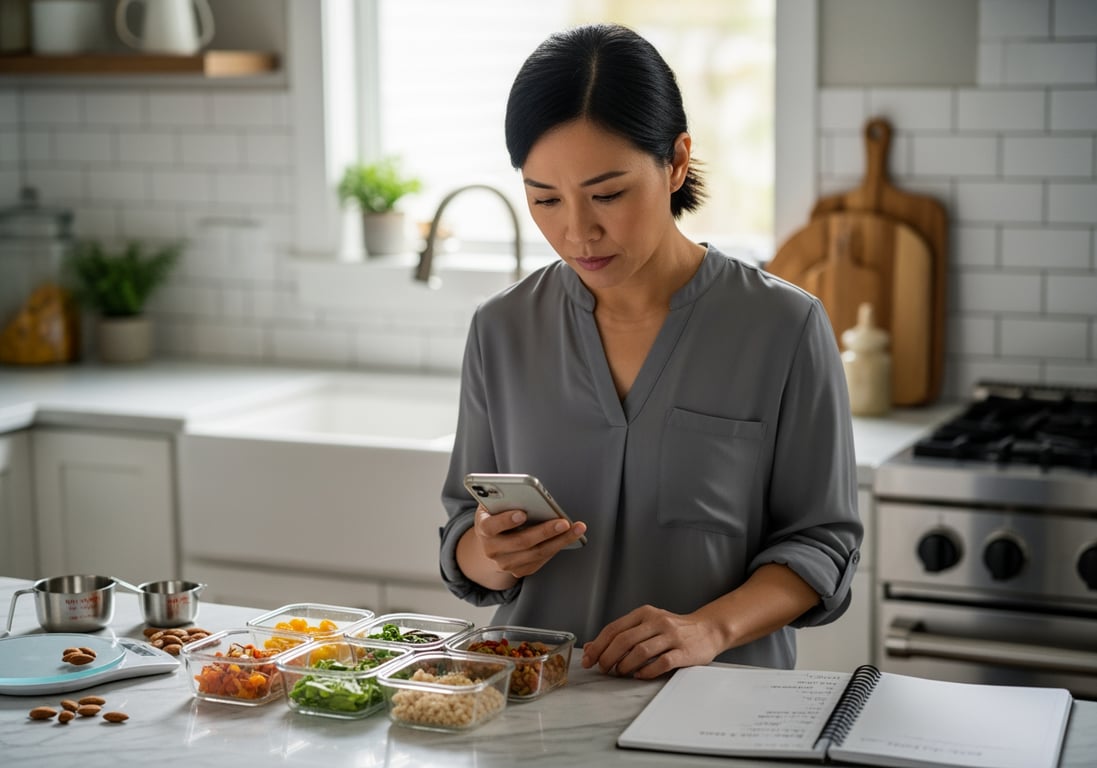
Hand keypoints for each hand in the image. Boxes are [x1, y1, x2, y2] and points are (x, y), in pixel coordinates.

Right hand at [473, 505, 586, 578]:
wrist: (489, 541)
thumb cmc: (496, 514)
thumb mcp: (494, 503)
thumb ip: (505, 498)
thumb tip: (528, 492)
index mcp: (484, 528)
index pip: (492, 526)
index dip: (506, 520)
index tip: (523, 513)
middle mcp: (492, 549)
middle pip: (521, 542)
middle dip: (545, 531)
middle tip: (564, 522)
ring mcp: (505, 563)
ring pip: (536, 554)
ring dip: (559, 541)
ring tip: (576, 529)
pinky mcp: (518, 571)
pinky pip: (541, 560)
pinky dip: (556, 548)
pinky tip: (570, 537)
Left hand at [580, 605, 722, 679]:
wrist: (708, 629)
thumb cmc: (673, 629)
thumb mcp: (645, 625)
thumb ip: (620, 634)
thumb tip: (591, 648)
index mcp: (644, 613)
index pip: (614, 628)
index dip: (598, 646)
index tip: (588, 660)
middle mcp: (657, 622)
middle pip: (624, 640)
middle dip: (608, 657)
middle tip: (603, 669)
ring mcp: (671, 636)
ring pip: (640, 651)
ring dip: (625, 666)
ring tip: (620, 673)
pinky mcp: (684, 652)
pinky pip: (661, 663)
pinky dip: (646, 672)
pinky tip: (639, 676)